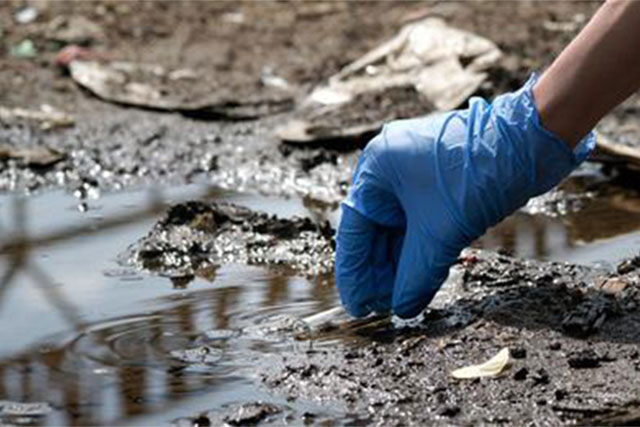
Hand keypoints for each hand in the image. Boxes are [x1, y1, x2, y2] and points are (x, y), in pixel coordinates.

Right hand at [335, 75, 594, 318]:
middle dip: (380, 271)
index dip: (355, 273)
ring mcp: (412, 175)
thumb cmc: (479, 173)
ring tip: (402, 298)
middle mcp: (388, 170)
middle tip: (383, 307)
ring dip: (401, 264)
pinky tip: (421, 277)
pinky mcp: (435, 183)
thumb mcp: (442, 231)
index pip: (354, 230)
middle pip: (374, 232)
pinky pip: (418, 224)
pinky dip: (420, 250)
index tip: (358, 307)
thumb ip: (417, 274)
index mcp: (376, 170)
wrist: (531, 141)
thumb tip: (403, 309)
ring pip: (398, 230)